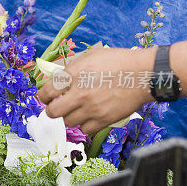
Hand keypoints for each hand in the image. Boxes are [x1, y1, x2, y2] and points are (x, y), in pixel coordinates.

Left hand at [37, 47, 155, 132]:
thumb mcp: (90, 55)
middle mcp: (80, 93)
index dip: (43, 96)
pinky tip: (89, 116)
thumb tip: (55, 77)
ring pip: (68, 122)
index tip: (46, 97)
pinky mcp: (104, 119)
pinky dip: (84, 124)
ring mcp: (92, 108)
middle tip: (57, 106)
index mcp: (74, 74)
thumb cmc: (118, 61)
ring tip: (78, 109)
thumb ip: (71, 67)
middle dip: (52, 110)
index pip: (46, 92)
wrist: (143, 74)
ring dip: (70, 116)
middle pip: (52, 112)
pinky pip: (85, 129)